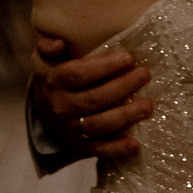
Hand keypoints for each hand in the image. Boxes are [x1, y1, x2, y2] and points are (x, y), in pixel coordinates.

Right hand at [33, 33, 153, 158]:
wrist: (44, 110)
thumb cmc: (56, 76)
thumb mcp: (45, 57)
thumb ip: (47, 45)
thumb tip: (58, 42)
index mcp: (55, 82)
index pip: (79, 74)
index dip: (105, 67)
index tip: (129, 58)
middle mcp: (61, 107)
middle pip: (94, 99)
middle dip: (123, 87)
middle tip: (145, 75)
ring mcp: (71, 129)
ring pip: (99, 125)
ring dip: (125, 116)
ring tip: (148, 105)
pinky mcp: (80, 146)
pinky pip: (99, 150)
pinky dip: (117, 149)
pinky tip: (135, 144)